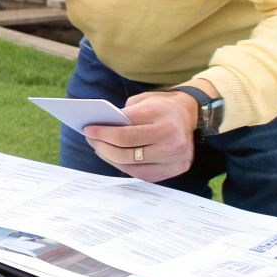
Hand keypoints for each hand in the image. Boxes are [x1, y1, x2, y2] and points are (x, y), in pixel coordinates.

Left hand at [82, 91, 197, 181]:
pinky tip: (112, 157)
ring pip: (133, 166)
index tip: (87, 129)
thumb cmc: (158, 107)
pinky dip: (124, 166)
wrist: (189, 114)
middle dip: (103, 146)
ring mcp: (175, 159)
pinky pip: (143, 173)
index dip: (102, 133)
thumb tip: (97, 129)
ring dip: (110, 158)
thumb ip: (122, 115)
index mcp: (163, 120)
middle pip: (127, 152)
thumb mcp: (142, 102)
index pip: (125, 133)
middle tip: (90, 139)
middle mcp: (172, 141)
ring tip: (98, 148)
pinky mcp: (174, 169)